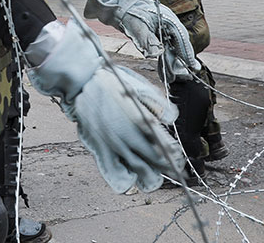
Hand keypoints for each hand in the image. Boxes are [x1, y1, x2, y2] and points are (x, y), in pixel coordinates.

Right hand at [23, 20, 183, 191]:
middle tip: (175, 173)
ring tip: (156, 180)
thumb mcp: (140, 87)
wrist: (84, 83)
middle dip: (166, 168)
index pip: (165, 146)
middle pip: (153, 160)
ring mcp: (114, 144)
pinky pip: (113, 169)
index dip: (175, 156)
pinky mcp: (101, 146)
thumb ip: (158, 105)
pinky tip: (131, 180)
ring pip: (136, 168)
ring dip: (148, 177)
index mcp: (141, 121)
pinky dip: (124, 178)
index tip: (180, 160)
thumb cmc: (113, 82)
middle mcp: (129, 136)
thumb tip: (172, 118)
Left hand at [84, 0, 199, 72]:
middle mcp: (170, 25)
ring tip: (173, 77)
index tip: (193, 67)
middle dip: (181, 61)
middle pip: (179, 45)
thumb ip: (147, 41)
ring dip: (173, 62)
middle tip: (185, 76)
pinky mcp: (158, 34)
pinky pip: (165, 48)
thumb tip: (156, 54)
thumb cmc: (131, 13)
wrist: (122, 5)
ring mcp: (165, 30)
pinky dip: (165, 59)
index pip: (181, 39)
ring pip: (172, 48)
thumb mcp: (138, 27)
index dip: (187, 54)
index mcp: (169, 20)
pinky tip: (165, 70)